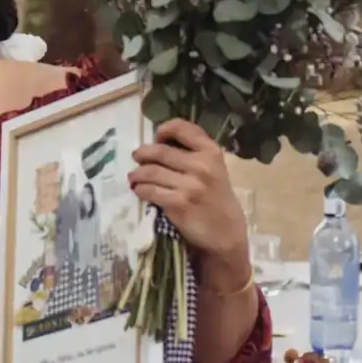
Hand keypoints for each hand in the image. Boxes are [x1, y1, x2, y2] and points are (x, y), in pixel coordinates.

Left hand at [129, 120, 251, 287]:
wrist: (226, 234)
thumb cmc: (217, 200)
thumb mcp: (214, 171)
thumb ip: (193, 156)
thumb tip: (159, 144)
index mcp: (212, 153)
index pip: (183, 128)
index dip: (164, 129)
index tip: (157, 137)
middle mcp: (202, 166)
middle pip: (159, 151)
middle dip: (142, 154)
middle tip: (137, 158)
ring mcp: (190, 185)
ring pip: (150, 171)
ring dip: (137, 174)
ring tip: (134, 177)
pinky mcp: (178, 204)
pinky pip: (148, 191)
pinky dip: (140, 190)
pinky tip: (139, 191)